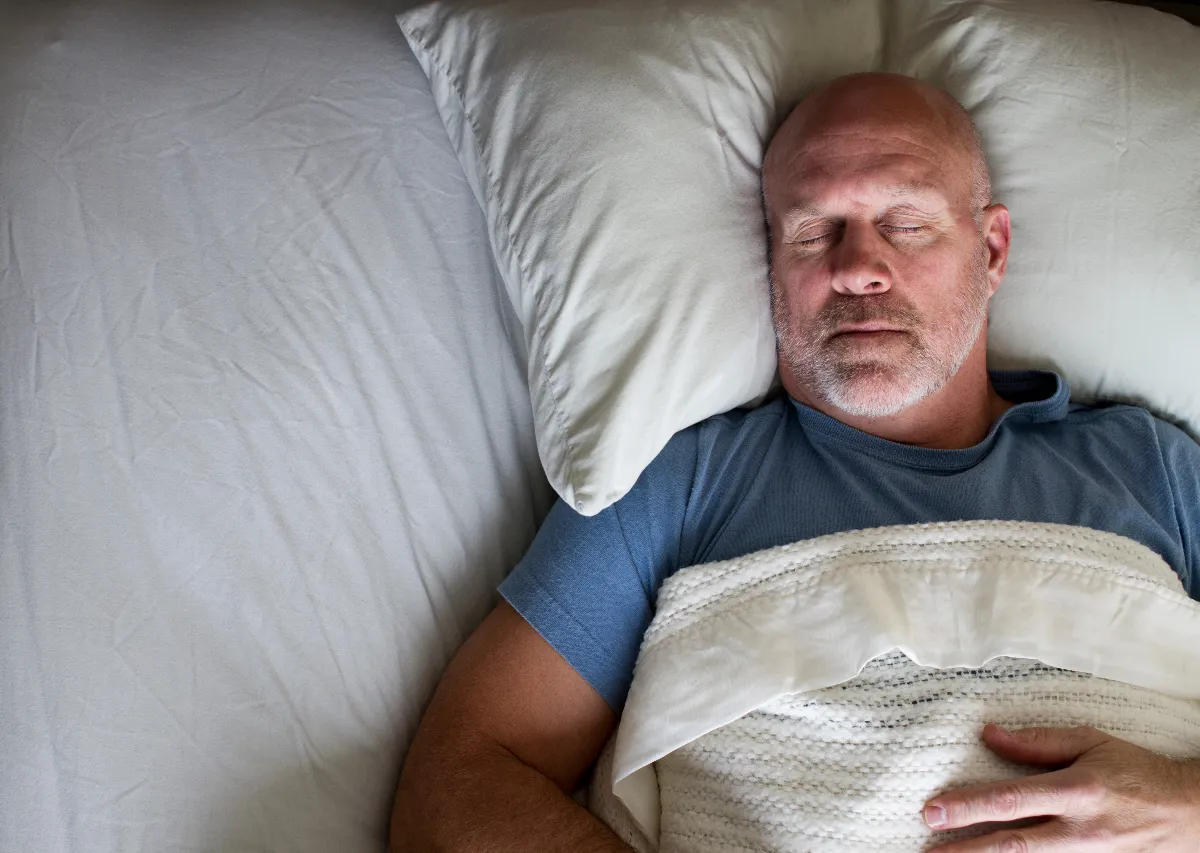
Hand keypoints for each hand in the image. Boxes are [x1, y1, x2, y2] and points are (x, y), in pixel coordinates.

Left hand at [922, 723, 1199, 850]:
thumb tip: (988, 734)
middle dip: (967, 850)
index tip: (934, 811)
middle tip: (929, 850)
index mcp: (1076, 790)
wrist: (1190, 812)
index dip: (970, 807)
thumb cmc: (1136, 771)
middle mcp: (1080, 830)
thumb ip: (1037, 742)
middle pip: (1014, 845)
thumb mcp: (1090, 742)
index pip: (1012, 799)